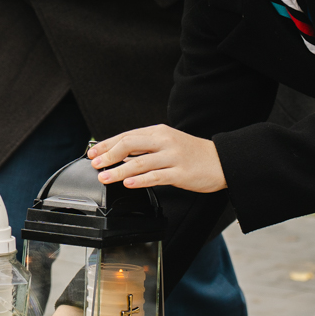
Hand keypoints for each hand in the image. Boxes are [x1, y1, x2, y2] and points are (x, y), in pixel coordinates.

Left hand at [89, 125, 226, 192]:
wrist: (221, 161)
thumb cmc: (193, 154)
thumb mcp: (168, 143)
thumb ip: (146, 147)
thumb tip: (120, 155)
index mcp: (159, 132)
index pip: (127, 135)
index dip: (107, 144)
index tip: (93, 153)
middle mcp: (164, 141)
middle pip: (130, 144)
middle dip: (109, 155)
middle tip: (95, 164)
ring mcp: (173, 156)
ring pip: (140, 162)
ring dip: (119, 170)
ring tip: (105, 177)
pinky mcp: (180, 173)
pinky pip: (156, 176)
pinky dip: (139, 180)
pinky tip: (128, 183)